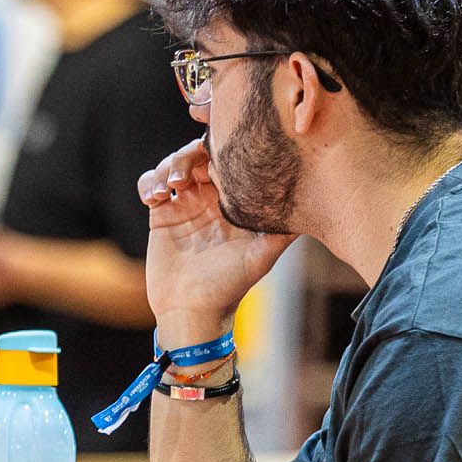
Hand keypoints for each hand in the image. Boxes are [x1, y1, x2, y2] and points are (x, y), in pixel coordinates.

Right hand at [138, 136, 294, 343]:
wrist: (192, 311)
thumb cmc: (230, 286)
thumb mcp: (262, 257)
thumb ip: (283, 231)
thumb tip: (312, 207)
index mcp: (235, 202)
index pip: (228, 160)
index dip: (220, 150)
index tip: (214, 159)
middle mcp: (211, 198)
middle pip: (198, 155)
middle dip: (188, 156)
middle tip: (184, 175)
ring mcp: (185, 204)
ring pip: (173, 165)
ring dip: (167, 167)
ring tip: (169, 187)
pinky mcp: (161, 214)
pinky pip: (150, 183)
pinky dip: (149, 182)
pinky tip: (154, 198)